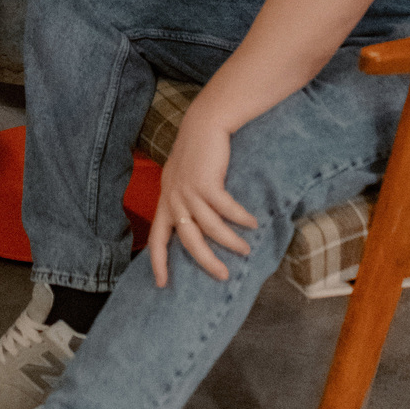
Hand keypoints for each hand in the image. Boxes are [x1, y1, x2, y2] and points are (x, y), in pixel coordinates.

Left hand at [148, 96, 257, 287]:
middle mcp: (174, 199)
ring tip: (245, 249)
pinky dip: (240, 219)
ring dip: (230, 242)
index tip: (161, 284)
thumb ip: (183, 202)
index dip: (158, 262)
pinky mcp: (206, 182)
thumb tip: (194, 229)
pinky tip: (252, 223)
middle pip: (188, 241)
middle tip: (222, 276)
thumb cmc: (196, 154)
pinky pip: (226, 209)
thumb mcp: (181, 179)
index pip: (157, 238)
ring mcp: (189, 191)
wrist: (203, 124)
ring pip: (210, 228)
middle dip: (206, 261)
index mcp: (166, 201)